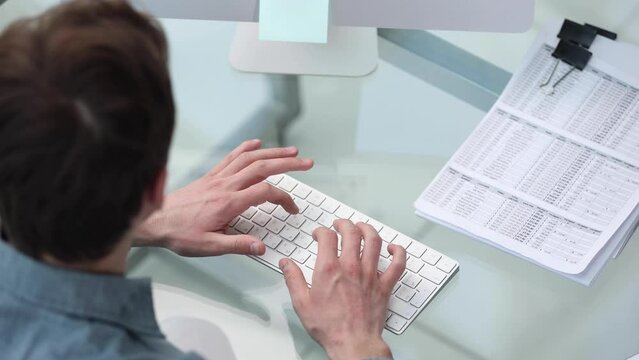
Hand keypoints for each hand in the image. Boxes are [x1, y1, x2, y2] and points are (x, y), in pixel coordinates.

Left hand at [135, 139, 312, 255]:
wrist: (154, 220)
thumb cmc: (179, 234)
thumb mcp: (210, 246)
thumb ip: (238, 246)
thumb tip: (261, 246)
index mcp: (228, 203)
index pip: (266, 192)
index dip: (284, 198)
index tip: (292, 208)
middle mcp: (225, 185)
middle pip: (263, 167)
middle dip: (288, 163)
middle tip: (307, 162)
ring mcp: (218, 178)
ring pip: (250, 158)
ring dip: (272, 152)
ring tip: (291, 151)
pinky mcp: (210, 177)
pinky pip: (231, 157)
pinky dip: (246, 148)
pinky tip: (256, 143)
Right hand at [279, 220, 406, 359]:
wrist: (353, 343)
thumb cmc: (329, 327)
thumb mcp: (302, 303)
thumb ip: (293, 279)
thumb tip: (286, 263)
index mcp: (329, 269)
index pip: (327, 237)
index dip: (321, 231)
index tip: (319, 234)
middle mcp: (351, 267)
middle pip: (352, 232)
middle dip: (344, 223)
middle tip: (340, 225)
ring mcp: (370, 275)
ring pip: (374, 241)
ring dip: (368, 229)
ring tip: (362, 227)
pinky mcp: (384, 285)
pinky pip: (398, 264)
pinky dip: (398, 252)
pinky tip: (393, 248)